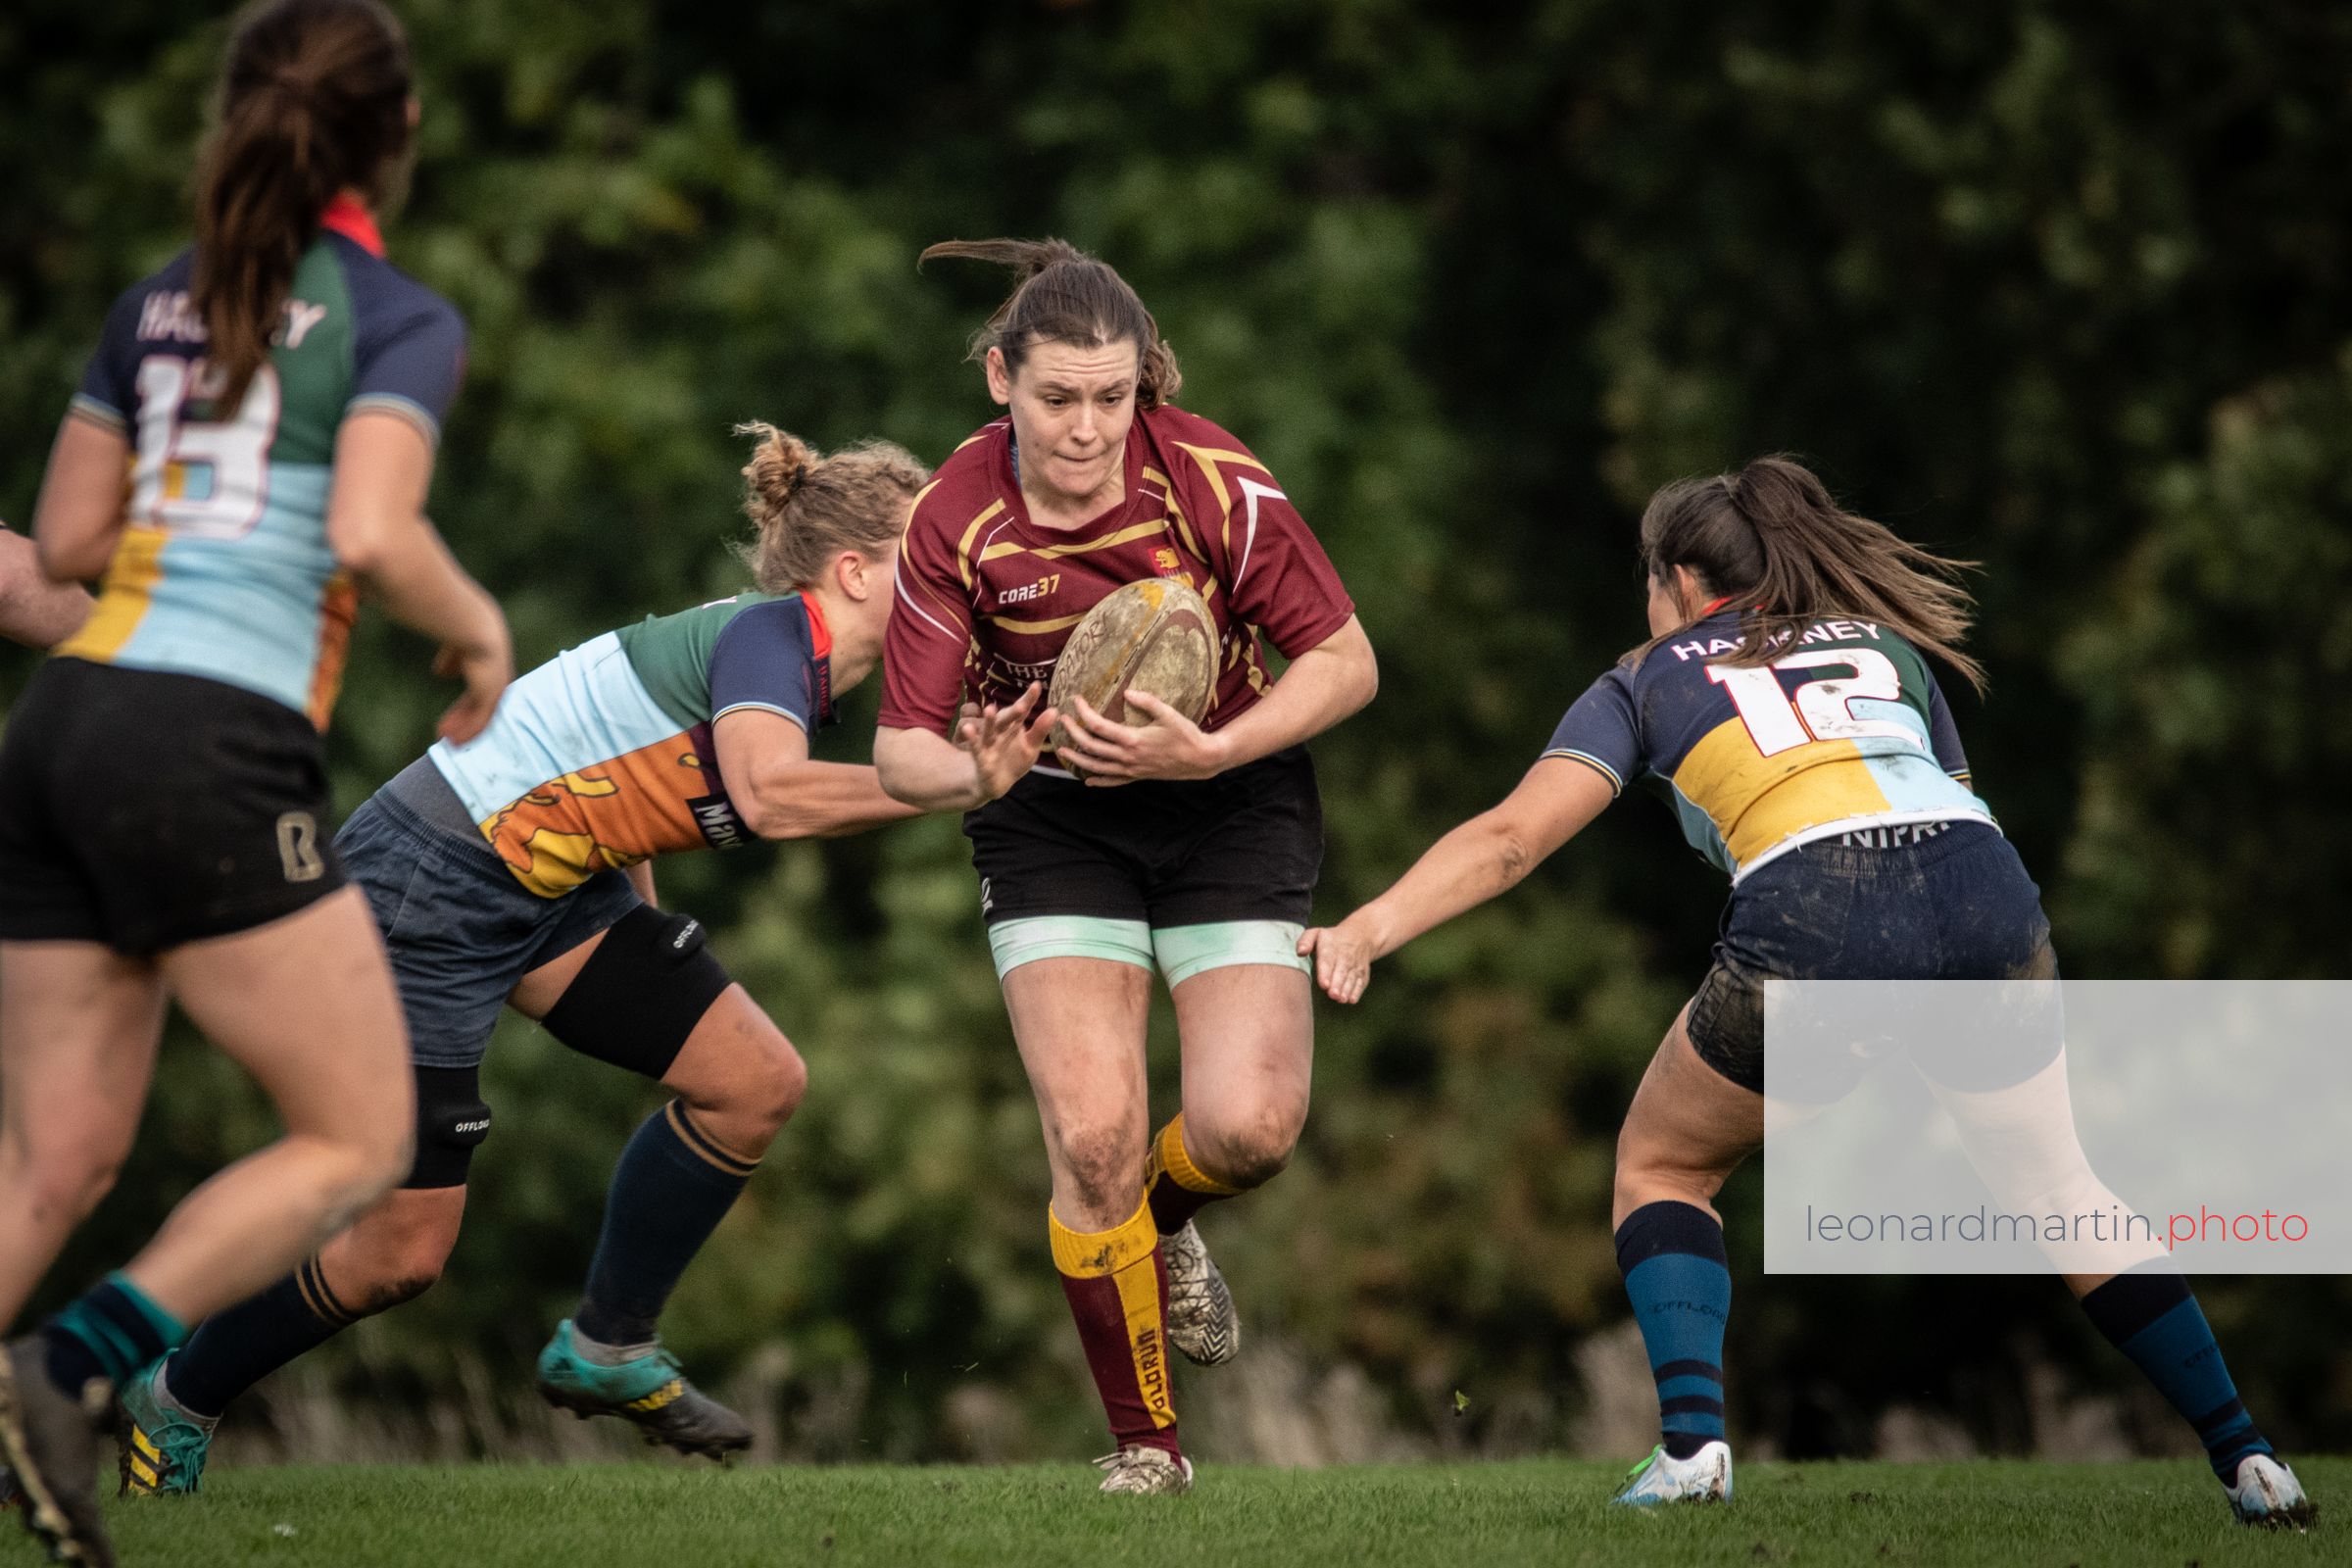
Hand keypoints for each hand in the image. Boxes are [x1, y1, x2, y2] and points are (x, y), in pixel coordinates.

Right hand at [432, 620, 511, 745]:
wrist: (472, 627)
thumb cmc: (461, 630)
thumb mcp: (454, 649)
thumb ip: (451, 661)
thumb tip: (441, 673)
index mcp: (491, 669)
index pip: (478, 694)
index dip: (464, 706)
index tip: (452, 716)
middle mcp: (498, 680)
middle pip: (481, 708)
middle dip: (463, 720)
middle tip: (449, 733)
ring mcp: (497, 688)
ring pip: (481, 716)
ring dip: (464, 729)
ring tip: (448, 741)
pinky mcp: (491, 695)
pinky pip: (480, 720)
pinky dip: (467, 731)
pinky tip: (453, 739)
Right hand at [953, 683, 1055, 802]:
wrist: (995, 783)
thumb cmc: (1014, 761)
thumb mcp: (1030, 747)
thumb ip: (1040, 730)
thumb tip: (1054, 710)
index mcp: (1013, 726)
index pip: (1022, 711)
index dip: (1029, 699)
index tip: (1036, 685)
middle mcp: (999, 730)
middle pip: (1005, 719)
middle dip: (1012, 712)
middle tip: (1022, 705)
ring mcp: (987, 741)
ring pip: (987, 729)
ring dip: (988, 721)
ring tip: (990, 709)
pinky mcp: (978, 755)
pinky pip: (974, 746)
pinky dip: (972, 739)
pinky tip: (968, 729)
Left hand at [1059, 692, 1229, 784]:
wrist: (1201, 760)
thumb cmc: (1186, 735)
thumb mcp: (1169, 713)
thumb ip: (1147, 701)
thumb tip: (1127, 691)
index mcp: (1133, 739)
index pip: (1098, 726)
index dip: (1083, 712)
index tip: (1075, 700)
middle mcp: (1127, 757)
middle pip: (1091, 746)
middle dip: (1073, 733)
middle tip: (1062, 720)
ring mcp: (1131, 770)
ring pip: (1096, 767)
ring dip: (1077, 759)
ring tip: (1061, 752)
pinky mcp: (1137, 777)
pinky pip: (1113, 782)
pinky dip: (1099, 781)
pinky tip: (1088, 780)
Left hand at [1297, 914, 1381, 1003]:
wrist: (1360, 936)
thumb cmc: (1332, 938)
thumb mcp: (1317, 933)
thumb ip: (1305, 941)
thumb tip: (1300, 952)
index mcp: (1330, 947)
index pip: (1327, 961)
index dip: (1326, 973)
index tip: (1324, 984)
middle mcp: (1344, 957)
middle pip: (1341, 972)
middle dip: (1337, 984)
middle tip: (1332, 994)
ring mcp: (1355, 966)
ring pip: (1351, 979)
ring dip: (1346, 990)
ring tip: (1341, 999)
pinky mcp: (1362, 973)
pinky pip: (1361, 983)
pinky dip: (1357, 992)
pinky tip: (1351, 1000)